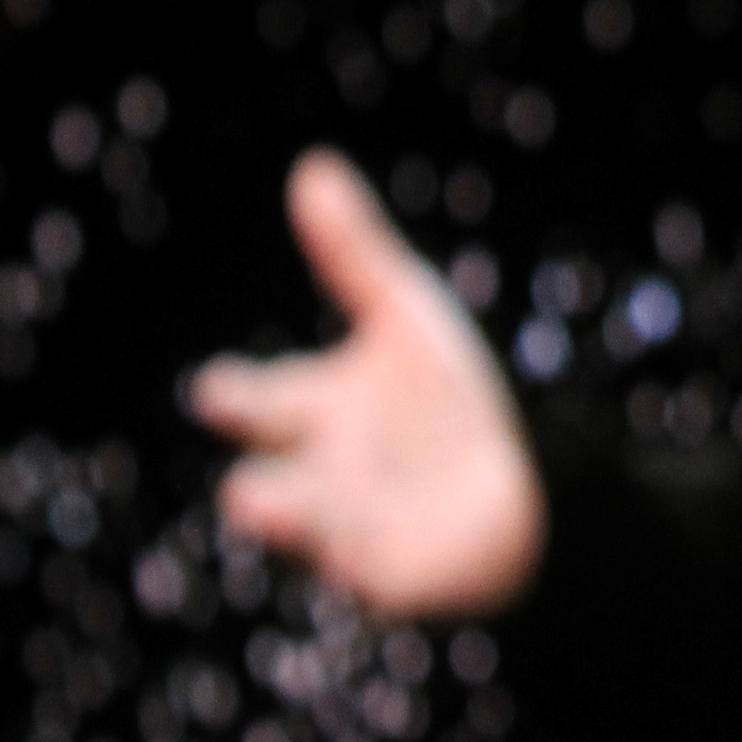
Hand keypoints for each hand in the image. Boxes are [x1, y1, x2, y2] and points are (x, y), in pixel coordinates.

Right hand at [188, 150, 546, 620]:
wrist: (526, 471)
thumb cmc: (451, 395)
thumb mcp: (404, 315)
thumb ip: (352, 251)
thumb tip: (312, 167)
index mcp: (310, 408)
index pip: (256, 398)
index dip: (234, 394)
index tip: (215, 386)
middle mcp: (317, 470)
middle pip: (269, 477)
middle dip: (257, 481)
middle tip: (247, 484)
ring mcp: (349, 528)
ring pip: (308, 528)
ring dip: (293, 517)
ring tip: (266, 502)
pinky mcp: (392, 575)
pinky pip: (370, 572)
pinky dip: (364, 559)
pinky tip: (366, 544)